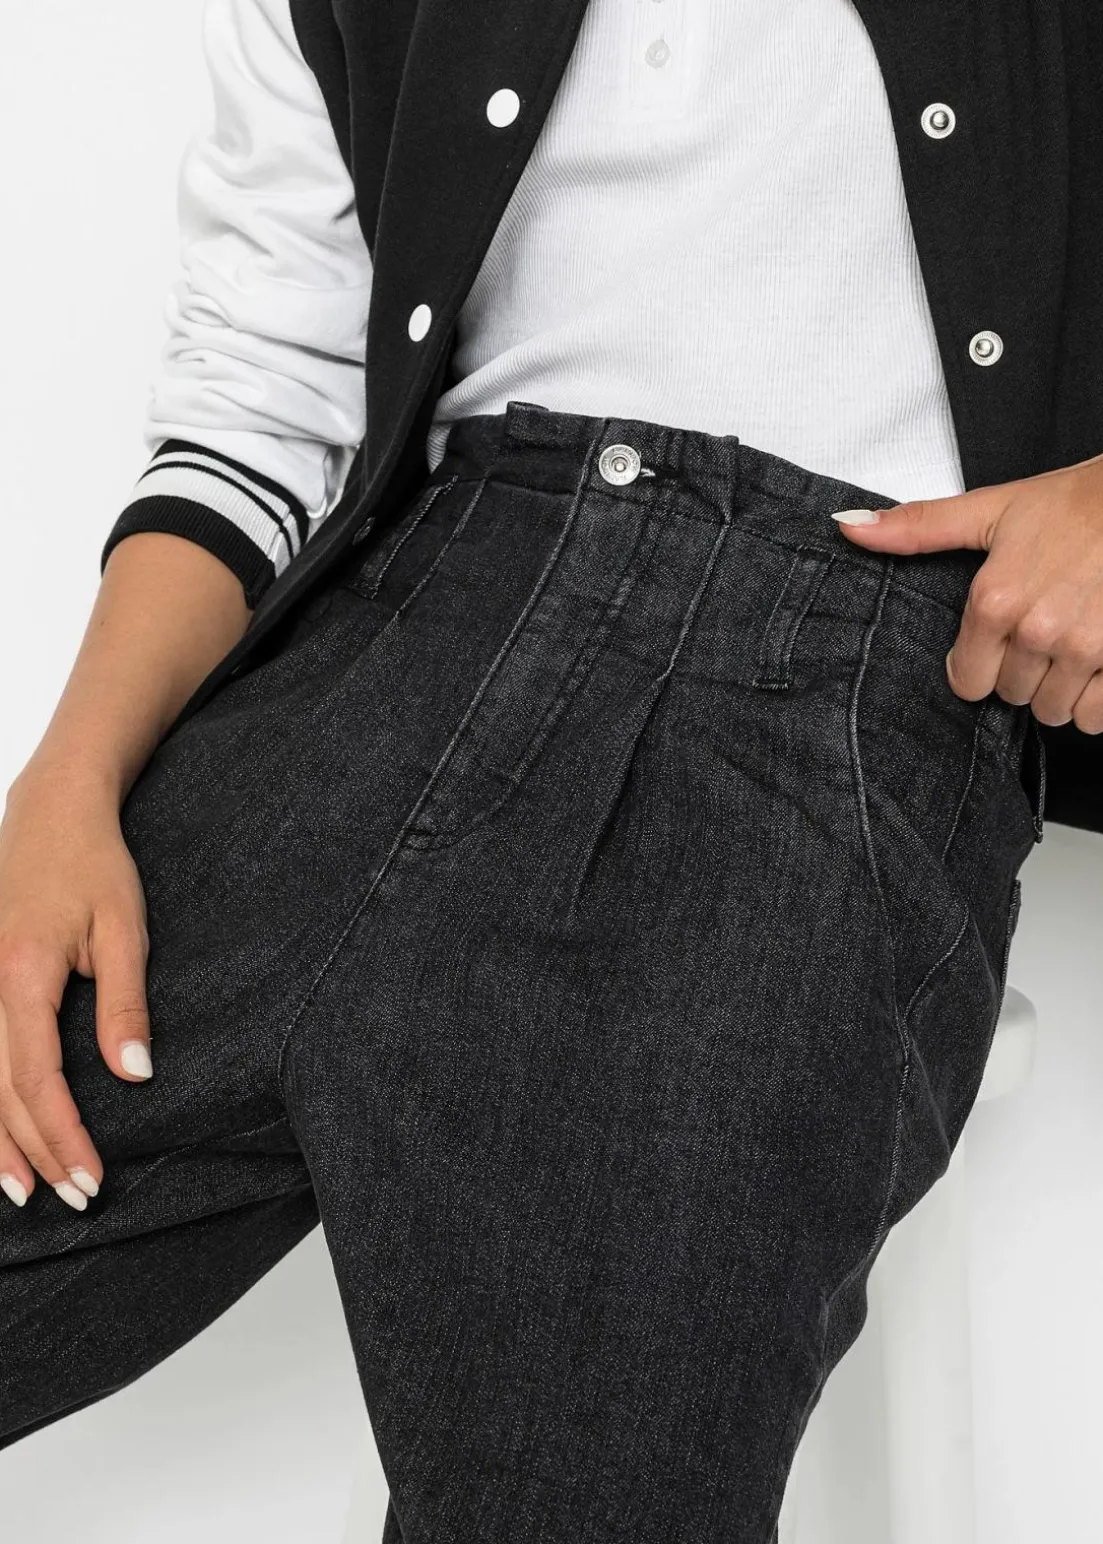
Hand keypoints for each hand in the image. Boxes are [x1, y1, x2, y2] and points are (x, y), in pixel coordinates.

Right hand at [0, 763, 152, 1209]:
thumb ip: (125, 1005)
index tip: (91, 1178)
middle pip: (0, 1092)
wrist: (53, 811)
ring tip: (21, 1190)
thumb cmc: (95, 864)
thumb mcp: (125, 928)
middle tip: (73, 1198)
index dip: (63, 1136)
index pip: (37, 1080)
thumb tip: (134, 1077)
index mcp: (21, 974)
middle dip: (35, 1152)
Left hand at [831, 453, 1102, 731]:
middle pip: (1011, 696)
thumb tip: (848, 528)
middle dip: (1023, 671)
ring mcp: (1086, 650)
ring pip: (1053, 711)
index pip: (967, 681)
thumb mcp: (993, 509)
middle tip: (1044, 631)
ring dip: (1061, 689)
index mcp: (996, 600)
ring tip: (1074, 643)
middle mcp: (1038, 630)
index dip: (981, 662)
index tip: (1001, 638)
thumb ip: (920, 526)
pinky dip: (1096, 699)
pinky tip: (1099, 662)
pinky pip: (1096, 715)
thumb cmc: (1076, 503)